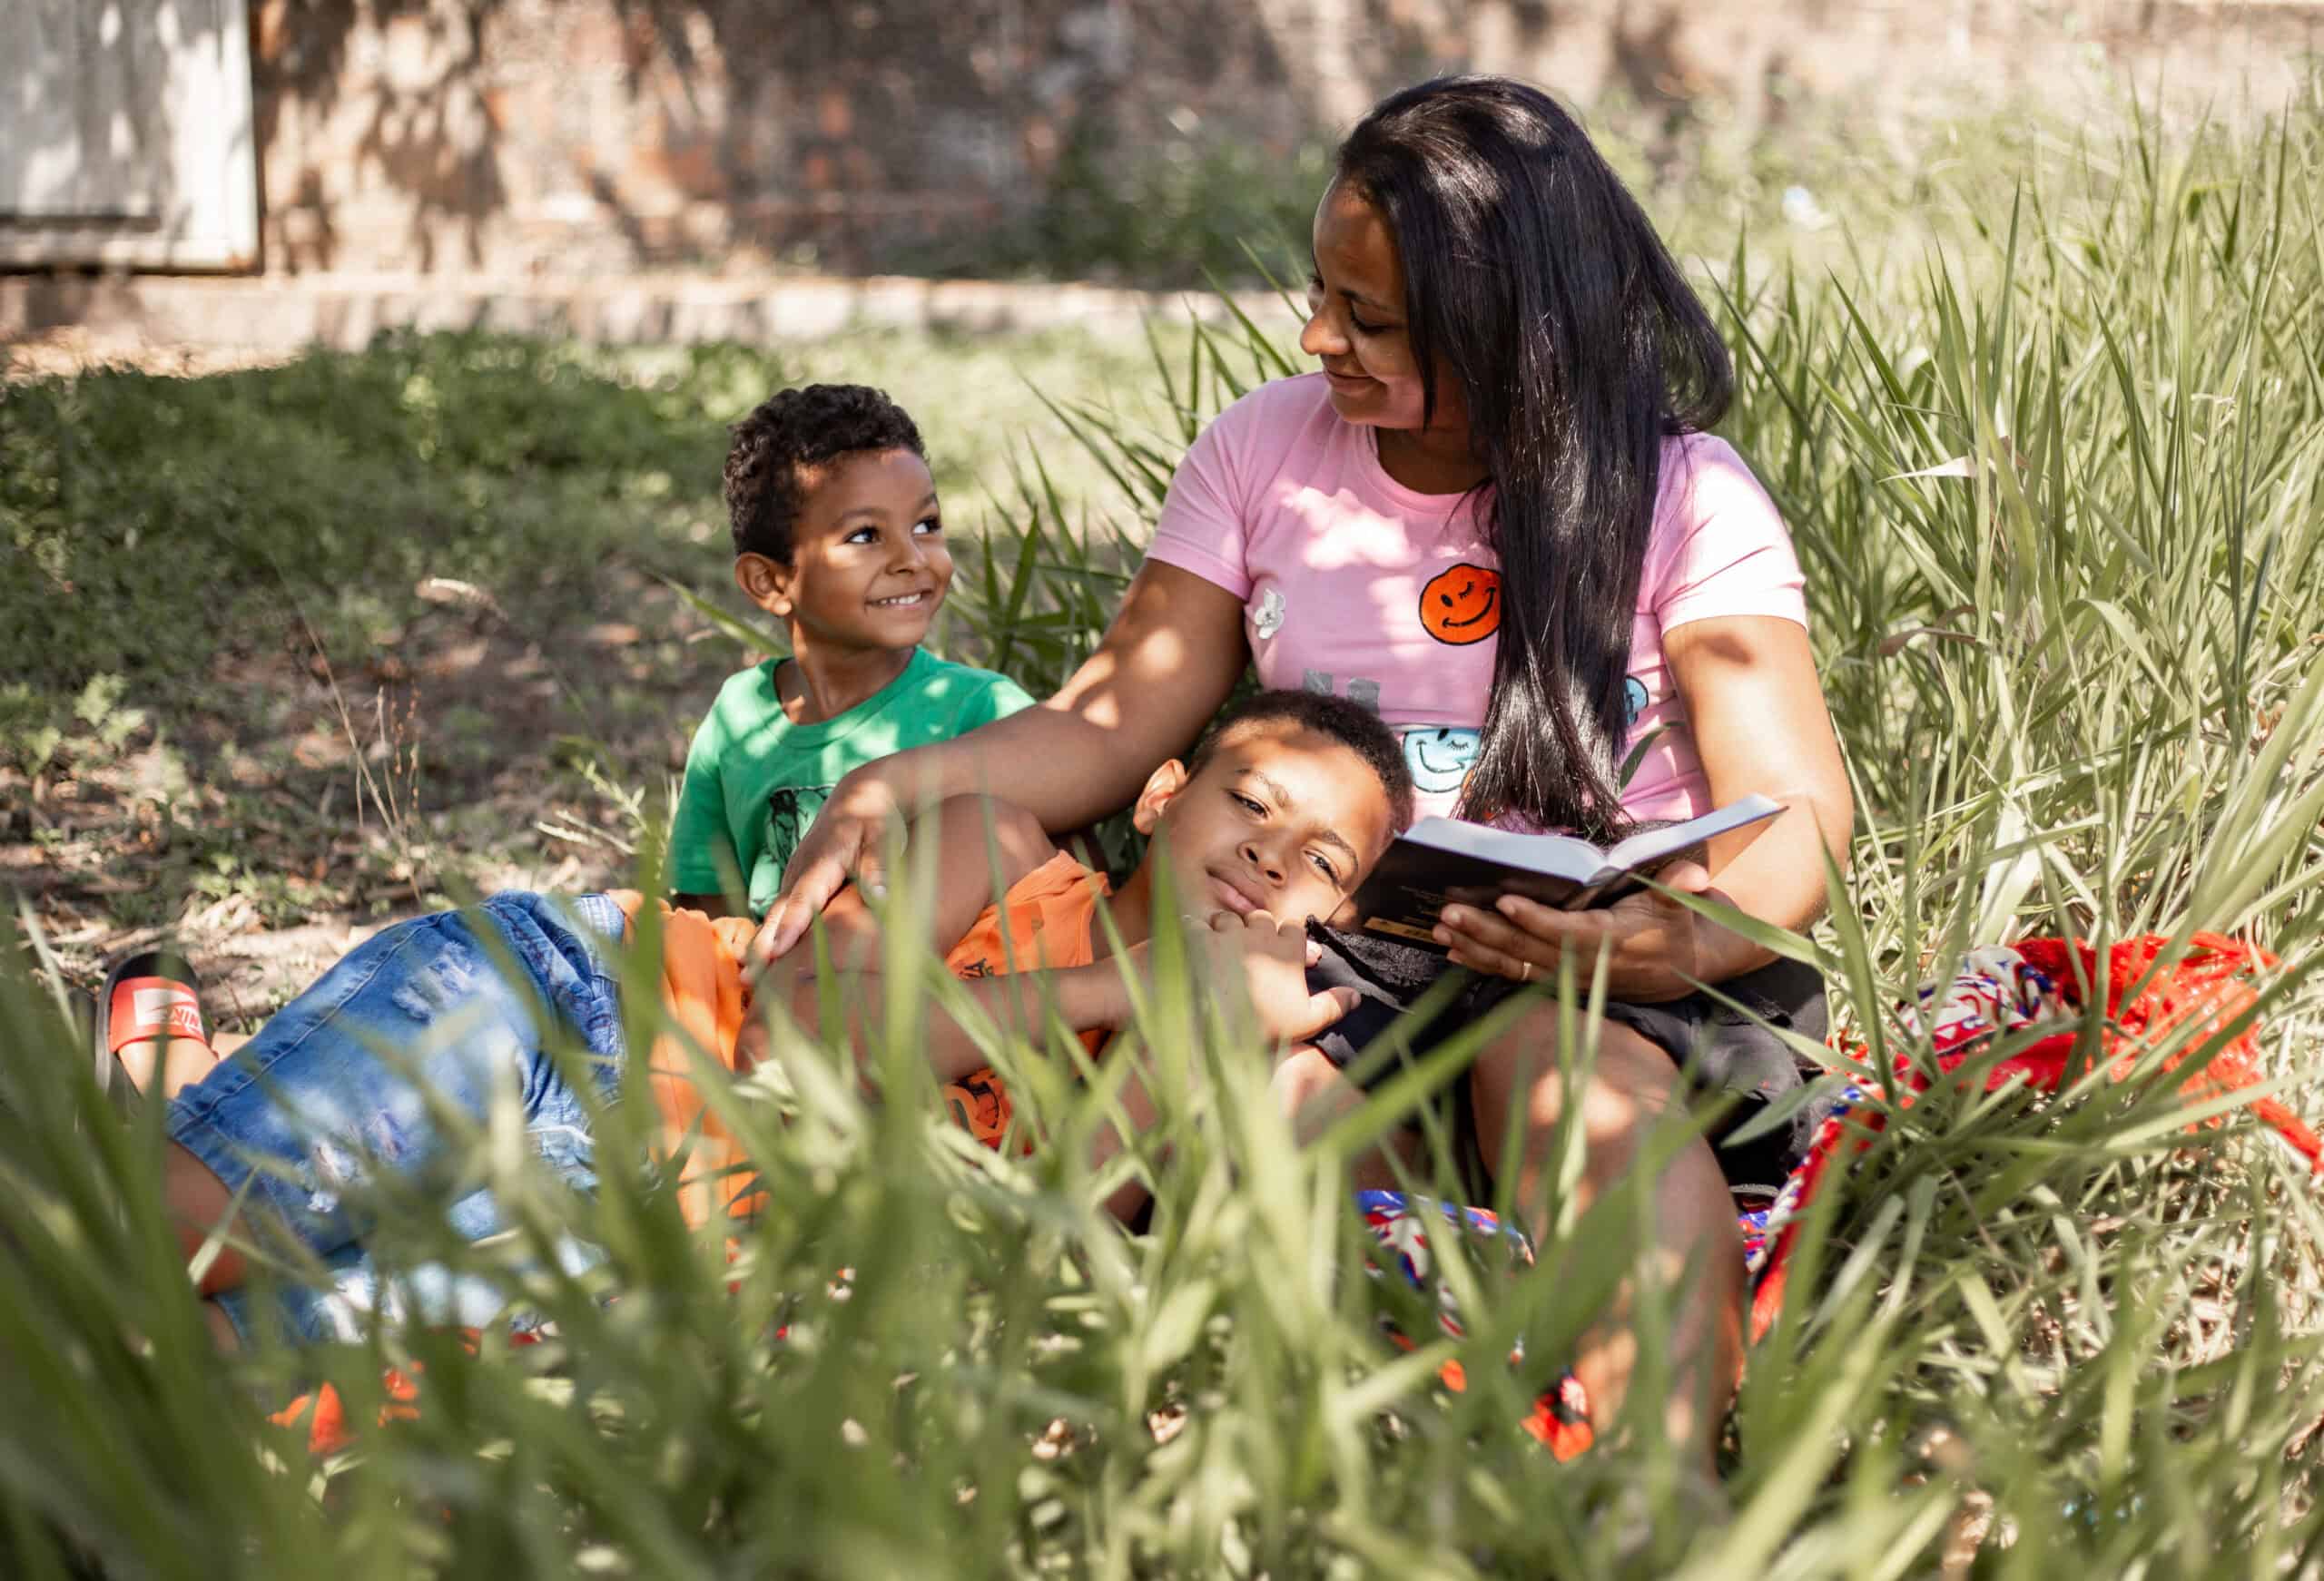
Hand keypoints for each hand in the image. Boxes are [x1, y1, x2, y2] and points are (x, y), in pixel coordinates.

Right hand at [747, 772, 902, 976]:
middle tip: (748, 978)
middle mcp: (800, 871)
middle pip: (779, 912)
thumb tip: (881, 895)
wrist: (857, 797)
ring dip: (761, 947)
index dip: (791, 925)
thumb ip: (880, 867)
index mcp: (823, 861)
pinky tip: (761, 966)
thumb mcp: (884, 838)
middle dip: (763, 945)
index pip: (804, 898)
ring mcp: (794, 878)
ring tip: (748, 981)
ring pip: (774, 916)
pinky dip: (769, 938)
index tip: (777, 951)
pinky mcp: (795, 885)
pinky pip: (780, 914)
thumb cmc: (874, 821)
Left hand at [1192, 910, 1359, 1043]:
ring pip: (1229, 918)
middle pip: (1261, 918)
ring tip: (1222, 945)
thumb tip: (1357, 996)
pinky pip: (1196, 925)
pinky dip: (1194, 931)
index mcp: (1288, 950)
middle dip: (1257, 929)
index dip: (1288, 937)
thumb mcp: (1306, 1020)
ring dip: (1227, 928)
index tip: (1284, 948)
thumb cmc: (1266, 1025)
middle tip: (1252, 947)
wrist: (1218, 1028)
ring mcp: (1228, 934)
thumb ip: (1333, 1005)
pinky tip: (1192, 940)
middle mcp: (1260, 935)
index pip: (1294, 928)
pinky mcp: (1198, 938)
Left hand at [1434, 861, 1731, 1003]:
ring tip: (1440, 930)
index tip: (1505, 901)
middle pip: (1528, 950)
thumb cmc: (1671, 925)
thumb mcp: (1681, 903)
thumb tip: (1694, 876)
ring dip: (1474, 948)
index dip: (1536, 920)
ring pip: (1513, 965)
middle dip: (1486, 931)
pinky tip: (1452, 952)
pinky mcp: (1554, 982)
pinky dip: (1481, 964)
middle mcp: (1582, 966)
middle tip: (1449, 912)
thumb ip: (1680, 886)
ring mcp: (1565, 978)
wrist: (1679, 970)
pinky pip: (1512, 975)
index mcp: (1610, 942)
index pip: (1567, 932)